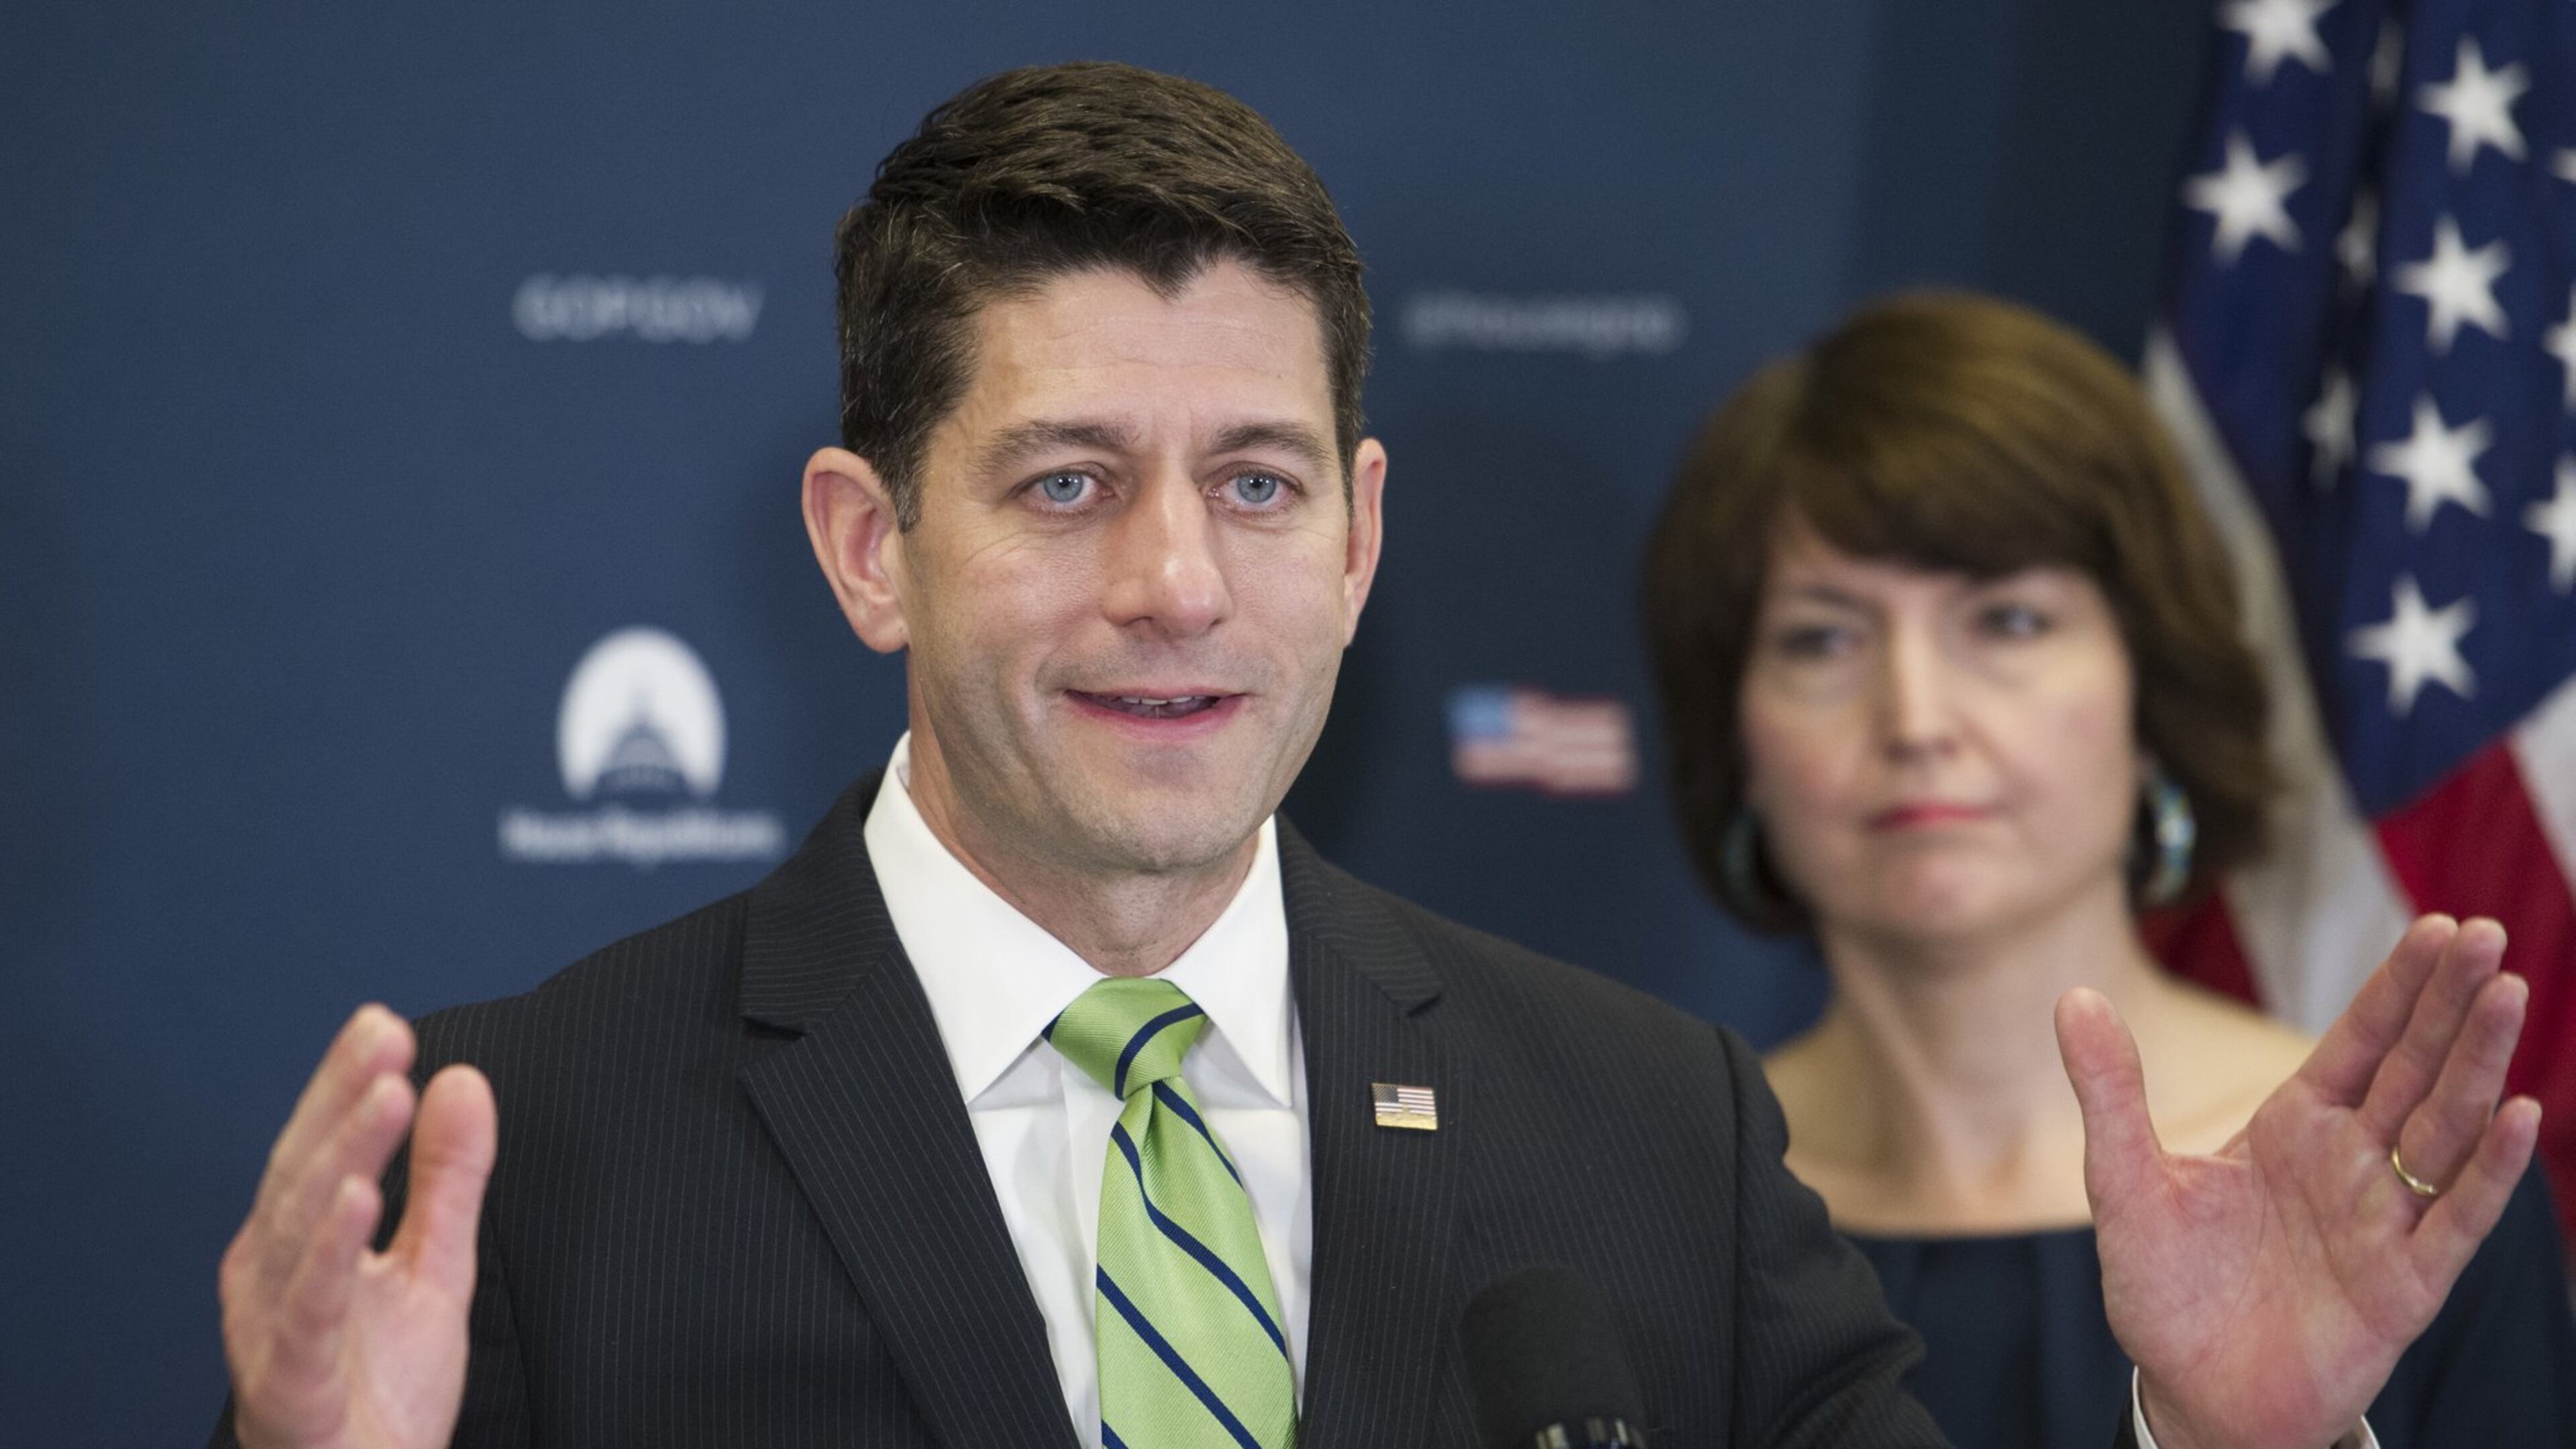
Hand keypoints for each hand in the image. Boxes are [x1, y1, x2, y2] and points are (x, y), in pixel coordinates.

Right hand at [219, 1005, 496, 1448]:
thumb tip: (462, 1080)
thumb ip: (449, 1178)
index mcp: (298, 1243)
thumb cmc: (379, 1389)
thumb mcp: (436, 1266)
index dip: (344, 1083)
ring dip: (342, 1157)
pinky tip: (356, 1198)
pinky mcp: (290, 1385)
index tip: (383, 1022)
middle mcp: (270, 1276)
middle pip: (303, 1172)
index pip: (320, 1146)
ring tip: (384, 1096)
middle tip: (385, 1036)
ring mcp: (271, 1329)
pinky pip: (307, 1311)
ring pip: (300, 1230)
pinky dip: (327, 1252)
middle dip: (343, 1100)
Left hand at [2057, 916, 2539, 1448]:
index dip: (2399, 986)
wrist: (2191, 1392)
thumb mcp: (2121, 1181)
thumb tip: (2073, 997)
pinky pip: (2455, 1218)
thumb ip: (2109, 1092)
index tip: (2439, 924)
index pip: (2359, 1041)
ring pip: (2444, 1127)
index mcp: (2293, 1127)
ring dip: (2478, 1064)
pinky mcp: (2402, 1283)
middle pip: (2413, 1068)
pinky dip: (2490, 1170)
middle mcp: (2351, 1163)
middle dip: (2451, 1003)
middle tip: (2489, 933)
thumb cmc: (2166, 1288)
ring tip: (2508, 994)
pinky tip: (2518, 1115)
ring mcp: (2383, 1220)